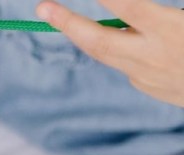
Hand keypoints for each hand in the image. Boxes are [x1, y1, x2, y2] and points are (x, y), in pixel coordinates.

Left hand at [37, 0, 183, 106]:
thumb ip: (157, 10)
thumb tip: (122, 2)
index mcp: (172, 32)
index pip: (129, 7)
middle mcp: (154, 57)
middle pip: (99, 40)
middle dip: (67, 23)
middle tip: (41, 7)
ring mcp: (147, 76)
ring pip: (105, 53)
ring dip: (82, 33)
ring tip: (58, 15)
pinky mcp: (147, 87)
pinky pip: (125, 62)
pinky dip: (120, 46)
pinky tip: (132, 38)